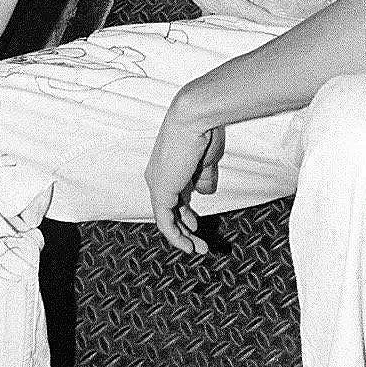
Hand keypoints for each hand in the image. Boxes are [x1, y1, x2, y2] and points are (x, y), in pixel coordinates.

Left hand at [144, 105, 224, 254]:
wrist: (196, 117)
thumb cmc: (204, 130)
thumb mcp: (207, 160)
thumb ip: (203, 178)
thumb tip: (203, 193)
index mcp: (170, 166)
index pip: (175, 195)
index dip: (185, 213)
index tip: (197, 226)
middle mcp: (160, 175)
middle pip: (170, 209)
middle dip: (185, 228)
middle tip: (199, 244)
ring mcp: (158, 183)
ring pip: (167, 218)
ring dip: (182, 236)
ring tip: (197, 249)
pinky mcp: (161, 190)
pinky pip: (165, 220)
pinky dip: (176, 236)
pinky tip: (187, 245)